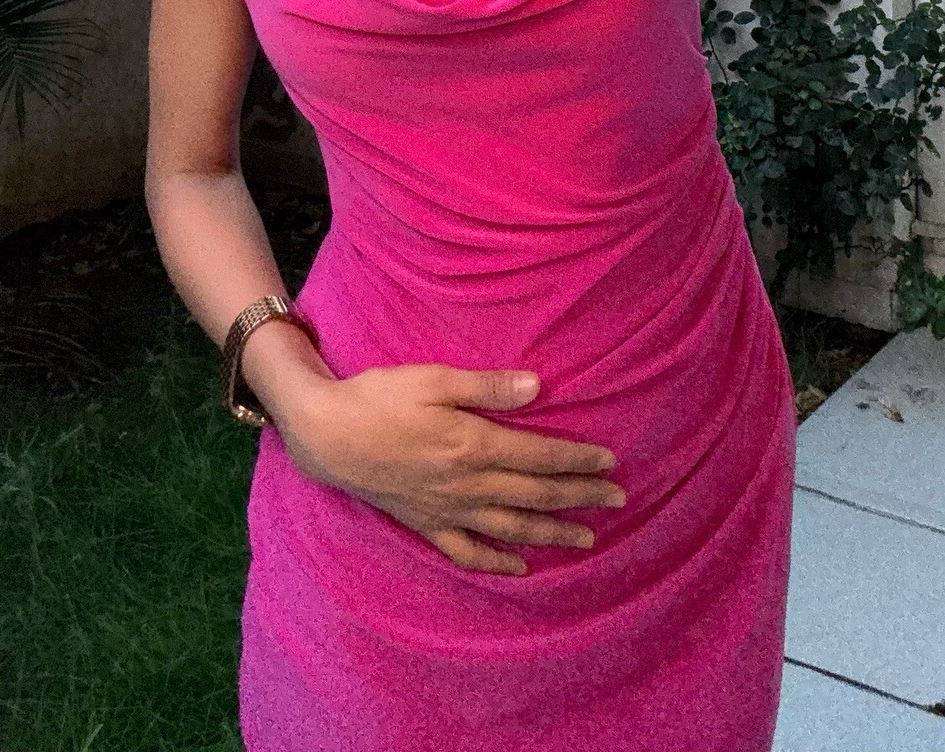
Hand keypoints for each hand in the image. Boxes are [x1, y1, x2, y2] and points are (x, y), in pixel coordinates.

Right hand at [273, 362, 625, 574]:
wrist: (327, 435)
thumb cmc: (380, 397)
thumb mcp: (434, 379)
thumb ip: (488, 386)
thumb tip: (538, 387)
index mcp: (474, 445)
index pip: (539, 457)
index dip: (578, 461)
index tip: (611, 463)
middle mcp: (467, 485)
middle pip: (534, 495)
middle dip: (579, 498)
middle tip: (618, 500)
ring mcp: (446, 509)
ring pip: (511, 528)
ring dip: (552, 533)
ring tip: (586, 538)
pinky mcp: (425, 523)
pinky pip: (468, 551)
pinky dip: (497, 561)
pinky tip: (519, 566)